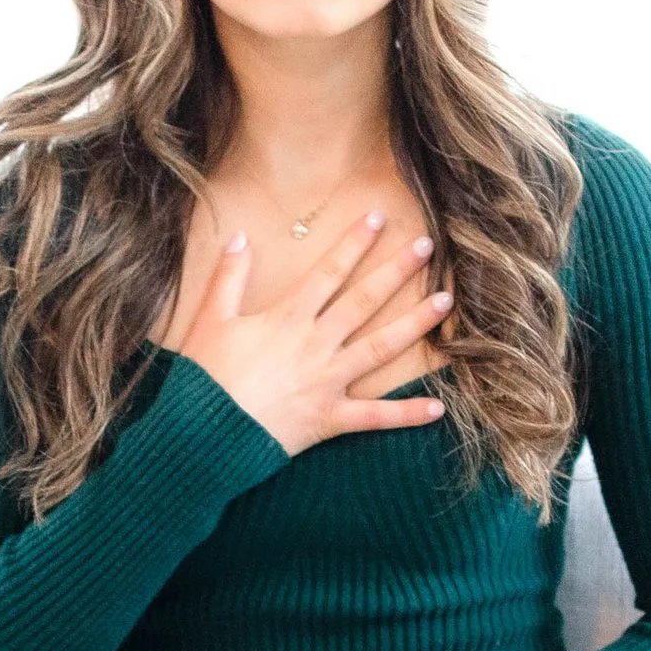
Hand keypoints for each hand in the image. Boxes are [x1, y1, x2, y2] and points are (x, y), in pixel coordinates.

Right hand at [177, 214, 450, 457]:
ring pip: (380, 348)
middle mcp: (315, 344)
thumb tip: (241, 237)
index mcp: (287, 317)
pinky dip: (406, 414)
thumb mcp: (210, 318)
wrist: (204, 432)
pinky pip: (374, 417)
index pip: (329, 271)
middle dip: (396, 271)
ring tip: (446, 304)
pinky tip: (438, 407)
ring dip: (415, 325)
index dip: (355, 243)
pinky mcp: (329, 418)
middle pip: (364, 301)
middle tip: (427, 248)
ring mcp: (327, 381)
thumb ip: (229, 276)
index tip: (379, 218)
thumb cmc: (205, 376)